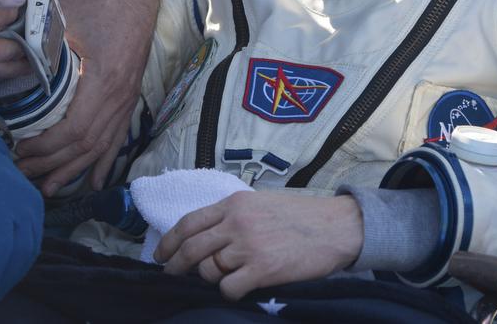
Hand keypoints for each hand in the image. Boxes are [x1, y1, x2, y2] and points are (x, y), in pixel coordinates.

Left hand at [15, 0, 158, 195]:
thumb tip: (1, 62)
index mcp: (101, 79)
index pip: (73, 129)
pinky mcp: (130, 99)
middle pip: (84, 145)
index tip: (19, 151)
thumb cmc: (95, 4)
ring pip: (100, 147)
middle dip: (52, 165)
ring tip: (48, 188)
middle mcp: (118, 96)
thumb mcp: (62, 19)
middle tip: (21, 175)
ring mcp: (127, 100)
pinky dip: (102, 163)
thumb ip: (36, 45)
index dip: (46, 148)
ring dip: (72, 170)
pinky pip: (117, 139)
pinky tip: (91, 182)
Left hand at [155, 191, 362, 299]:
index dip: (169, 241)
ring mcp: (248, 247)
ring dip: (210, 278)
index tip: (161, 254)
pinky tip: (239, 287)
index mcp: (234, 204)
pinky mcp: (262, 269)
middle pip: (191, 248)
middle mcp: (236, 223)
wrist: (336, 227)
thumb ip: (232, 216)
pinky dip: (228, 291)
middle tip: (170, 273)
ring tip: (223, 276)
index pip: (188, 222)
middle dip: (175, 264)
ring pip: (209, 270)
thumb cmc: (300, 215)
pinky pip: (228, 287)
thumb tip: (205, 237)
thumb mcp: (260, 204)